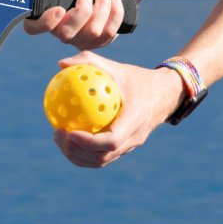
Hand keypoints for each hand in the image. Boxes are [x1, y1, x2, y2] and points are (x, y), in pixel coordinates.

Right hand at [24, 0, 133, 49]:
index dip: (44, 23)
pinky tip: (115, 0)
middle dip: (82, 12)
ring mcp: (79, 40)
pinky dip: (115, 12)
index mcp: (47, 15)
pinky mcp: (97, 43)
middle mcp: (60, 31)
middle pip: (66, 34)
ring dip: (102, 7)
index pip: (33, 28)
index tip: (59, 9)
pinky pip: (108, 33)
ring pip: (92, 32)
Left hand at [52, 51, 186, 167]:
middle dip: (75, 151)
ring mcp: (130, 146)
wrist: (165, 94)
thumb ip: (89, 62)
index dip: (88, 142)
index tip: (68, 132)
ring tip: (58, 138)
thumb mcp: (116, 67)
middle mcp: (134, 138)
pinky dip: (83, 153)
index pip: (111, 141)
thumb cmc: (137, 78)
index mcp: (135, 120)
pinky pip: (102, 156)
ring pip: (101, 161)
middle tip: (57, 134)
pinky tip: (67, 137)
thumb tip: (61, 64)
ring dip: (77, 155)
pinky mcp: (125, 148)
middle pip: (102, 157)